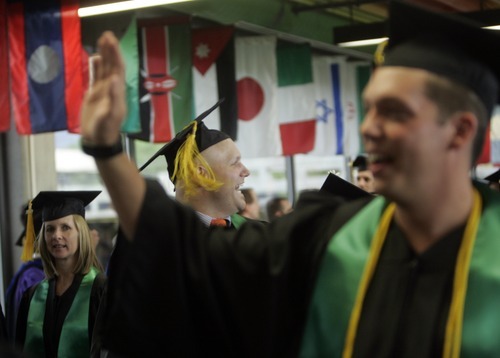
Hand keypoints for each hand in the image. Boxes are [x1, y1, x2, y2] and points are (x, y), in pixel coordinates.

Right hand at [80, 31, 126, 145]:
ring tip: (102, 40)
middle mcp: (112, 89)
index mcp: (118, 92)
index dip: (116, 55)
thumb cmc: (105, 130)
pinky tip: (95, 57)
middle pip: (112, 66)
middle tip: (107, 34)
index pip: (118, 69)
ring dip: (104, 55)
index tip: (112, 41)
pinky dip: (96, 67)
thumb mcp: (109, 115)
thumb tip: (113, 78)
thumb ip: (112, 97)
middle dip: (111, 50)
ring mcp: (103, 91)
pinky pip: (96, 77)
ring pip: (104, 69)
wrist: (98, 140)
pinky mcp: (94, 95)